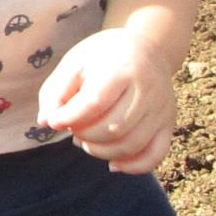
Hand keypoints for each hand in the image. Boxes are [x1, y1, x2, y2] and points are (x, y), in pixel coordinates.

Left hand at [38, 27, 179, 172]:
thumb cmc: (102, 57)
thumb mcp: (74, 64)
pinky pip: (156, 154)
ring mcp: (161, 109)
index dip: (70, 117)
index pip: (95, 102)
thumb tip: (46, 122)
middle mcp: (147, 90)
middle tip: (72, 128)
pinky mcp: (169, 123)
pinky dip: (134, 166)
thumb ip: (55, 92)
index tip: (54, 121)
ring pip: (132, 144)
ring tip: (85, 141)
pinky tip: (112, 164)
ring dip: (101, 151)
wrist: (147, 49)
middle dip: (85, 135)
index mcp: (122, 70)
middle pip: (113, 127)